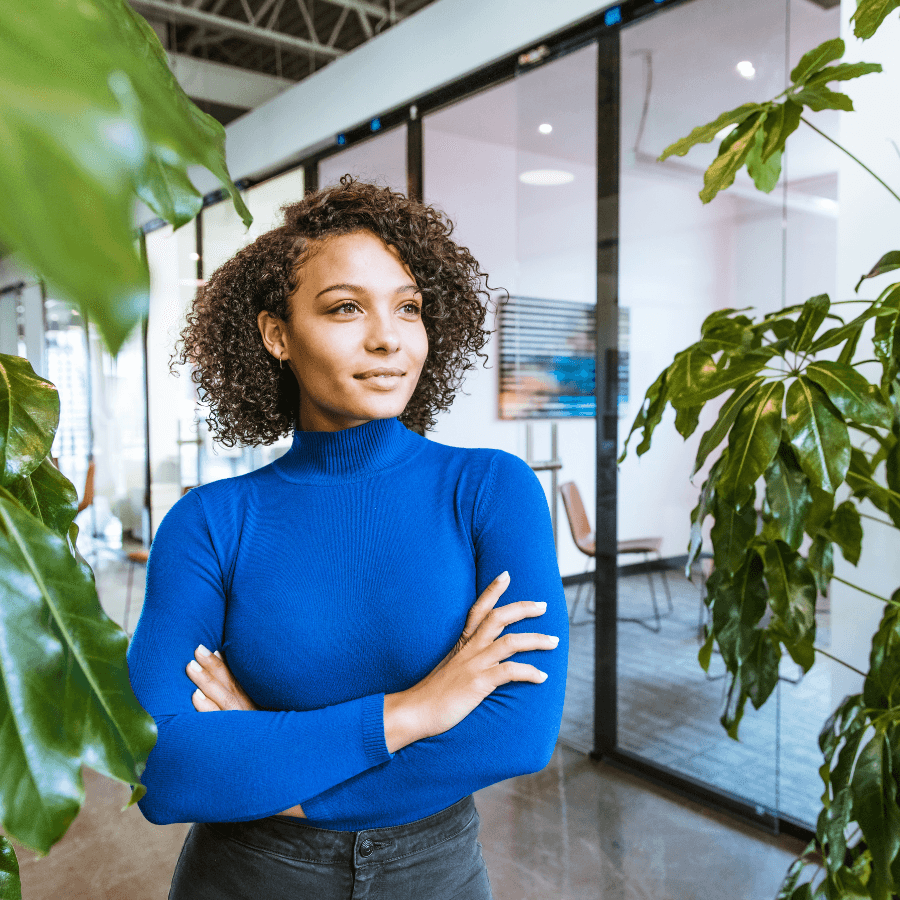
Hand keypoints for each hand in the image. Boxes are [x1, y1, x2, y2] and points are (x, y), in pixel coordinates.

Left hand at [186, 646, 306, 817]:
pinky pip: (220, 726)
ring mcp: (247, 731)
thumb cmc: (274, 756)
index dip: (226, 665)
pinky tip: (195, 699)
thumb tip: (230, 694)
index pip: (240, 682)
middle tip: (196, 648)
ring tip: (190, 667)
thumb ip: (251, 712)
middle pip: (231, 687)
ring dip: (207, 683)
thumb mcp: (268, 729)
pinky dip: (208, 711)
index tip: (212, 648)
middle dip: (214, 667)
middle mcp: (254, 718)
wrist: (290, 784)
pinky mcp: (239, 746)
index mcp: (259, 711)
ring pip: (224, 701)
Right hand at [388, 571, 557, 745]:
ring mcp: (474, 664)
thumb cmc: (432, 692)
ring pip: (511, 642)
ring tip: (554, 641)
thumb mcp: (449, 666)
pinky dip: (529, 672)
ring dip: (536, 639)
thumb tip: (478, 659)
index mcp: (462, 643)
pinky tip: (542, 677)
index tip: (505, 575)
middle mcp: (470, 649)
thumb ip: (465, 658)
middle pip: (498, 618)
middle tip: (543, 606)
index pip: (478, 609)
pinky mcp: (478, 683)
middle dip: (523, 608)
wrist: (414, 711)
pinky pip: (510, 671)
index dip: (492, 590)